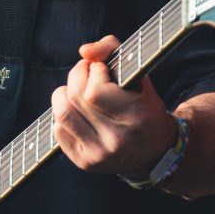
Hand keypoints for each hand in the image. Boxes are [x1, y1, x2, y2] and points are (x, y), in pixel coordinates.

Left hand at [50, 35, 177, 179]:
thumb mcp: (138, 74)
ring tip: (78, 90)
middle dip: (77, 76)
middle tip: (88, 72)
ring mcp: (99, 154)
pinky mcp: (84, 162)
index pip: (95, 92)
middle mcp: (116, 140)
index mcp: (136, 117)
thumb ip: (112, 51)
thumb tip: (83, 51)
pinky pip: (59, 129)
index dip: (94, 72)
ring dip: (64, 94)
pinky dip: (64, 114)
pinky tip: (79, 112)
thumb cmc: (144, 105)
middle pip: (75, 98)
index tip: (103, 69)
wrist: (155, 152)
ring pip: (62, 113)